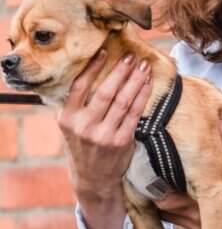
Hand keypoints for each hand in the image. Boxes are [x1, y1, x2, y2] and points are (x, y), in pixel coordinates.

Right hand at [59, 52, 151, 203]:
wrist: (93, 177)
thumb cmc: (83, 144)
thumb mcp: (70, 125)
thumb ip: (76, 104)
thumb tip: (91, 70)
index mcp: (67, 118)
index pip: (80, 86)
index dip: (93, 67)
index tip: (104, 50)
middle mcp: (84, 126)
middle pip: (105, 92)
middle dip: (120, 72)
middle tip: (131, 56)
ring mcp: (103, 135)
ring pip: (123, 101)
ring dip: (135, 81)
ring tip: (143, 66)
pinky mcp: (121, 141)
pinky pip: (135, 114)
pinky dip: (142, 97)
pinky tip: (147, 84)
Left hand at [158, 118, 221, 228]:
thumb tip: (220, 121)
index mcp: (201, 199)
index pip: (161, 193)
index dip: (153, 180)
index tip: (153, 167)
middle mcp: (195, 217)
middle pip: (160, 206)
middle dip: (156, 191)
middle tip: (156, 175)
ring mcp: (197, 227)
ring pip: (168, 215)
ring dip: (165, 202)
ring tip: (167, 186)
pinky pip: (179, 223)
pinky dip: (175, 212)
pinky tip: (181, 200)